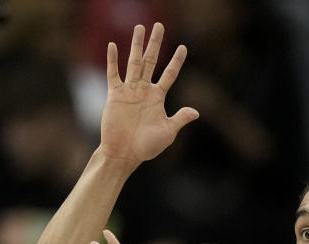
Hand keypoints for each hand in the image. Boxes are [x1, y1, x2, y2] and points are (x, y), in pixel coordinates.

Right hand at [99, 23, 199, 165]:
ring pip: (134, 62)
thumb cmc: (146, 146)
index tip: (183, 47)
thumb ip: (180, 119)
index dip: (176, 61)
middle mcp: (144, 90)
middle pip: (151, 61)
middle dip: (155, 44)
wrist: (124, 154)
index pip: (170, 74)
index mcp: (158, 97)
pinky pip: (113, 74)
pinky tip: (113, 45)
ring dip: (136, 45)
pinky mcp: (115, 95)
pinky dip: (112, 60)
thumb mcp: (168, 132)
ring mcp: (129, 91)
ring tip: (140, 28)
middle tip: (159, 26)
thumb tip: (196, 112)